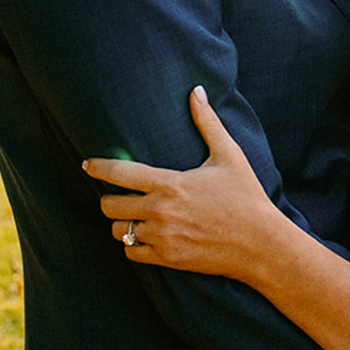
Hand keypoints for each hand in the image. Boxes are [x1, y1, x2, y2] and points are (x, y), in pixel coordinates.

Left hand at [83, 87, 285, 281]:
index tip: (88, 165)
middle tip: (119, 195)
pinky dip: (133, 245)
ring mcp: (162, 237)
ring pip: (119, 230)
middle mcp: (161, 211)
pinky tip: (144, 236)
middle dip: (110, 198)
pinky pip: (132, 253)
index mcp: (170, 183)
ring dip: (122, 222)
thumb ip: (207, 123)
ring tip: (133, 216)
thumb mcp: (229, 155)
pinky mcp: (168, 259)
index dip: (98, 167)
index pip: (119, 173)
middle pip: (110, 205)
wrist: (261, 244)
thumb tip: (196, 90)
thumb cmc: (246, 196)